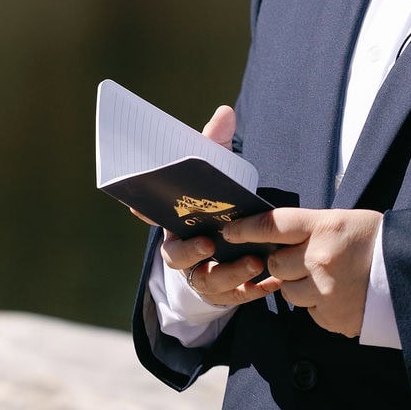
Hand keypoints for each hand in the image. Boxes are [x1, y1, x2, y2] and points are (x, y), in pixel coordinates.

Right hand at [150, 106, 278, 308]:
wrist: (232, 246)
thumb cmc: (217, 203)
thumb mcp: (217, 172)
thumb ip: (217, 145)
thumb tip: (225, 112)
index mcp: (175, 221)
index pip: (153, 216)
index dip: (144, 211)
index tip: (139, 206)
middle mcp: (183, 250)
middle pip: (175, 257)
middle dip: (190, 251)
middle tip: (209, 243)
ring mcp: (202, 273)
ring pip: (207, 281)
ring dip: (229, 273)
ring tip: (253, 262)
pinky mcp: (224, 292)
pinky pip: (235, 297)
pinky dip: (253, 290)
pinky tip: (271, 282)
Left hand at [220, 207, 382, 335]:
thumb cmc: (376, 240)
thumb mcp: (342, 221)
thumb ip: (309, 229)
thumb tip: (275, 236)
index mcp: (323, 227)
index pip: (271, 225)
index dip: (246, 228)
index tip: (230, 231)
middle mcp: (319, 258)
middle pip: (276, 262)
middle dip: (281, 262)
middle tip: (301, 259)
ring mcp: (325, 291)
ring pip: (288, 290)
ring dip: (298, 285)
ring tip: (324, 277)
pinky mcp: (332, 317)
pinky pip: (309, 310)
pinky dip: (317, 303)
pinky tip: (338, 294)